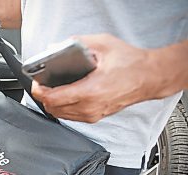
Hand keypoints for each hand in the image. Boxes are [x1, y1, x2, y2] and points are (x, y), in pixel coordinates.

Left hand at [31, 34, 156, 122]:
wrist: (150, 77)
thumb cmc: (131, 63)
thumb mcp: (103, 44)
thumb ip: (77, 43)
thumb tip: (58, 47)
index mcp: (89, 91)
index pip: (52, 99)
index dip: (39, 91)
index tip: (37, 82)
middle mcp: (89, 107)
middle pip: (52, 109)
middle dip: (44, 97)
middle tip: (43, 84)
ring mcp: (92, 115)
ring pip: (60, 115)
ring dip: (52, 103)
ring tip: (52, 90)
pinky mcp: (96, 117)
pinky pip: (71, 117)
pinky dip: (63, 108)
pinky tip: (65, 96)